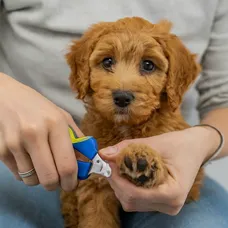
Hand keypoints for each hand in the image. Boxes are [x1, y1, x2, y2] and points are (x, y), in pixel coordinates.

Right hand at [0, 73, 82, 190]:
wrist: (5, 97)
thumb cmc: (39, 107)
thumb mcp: (63, 117)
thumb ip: (77, 140)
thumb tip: (87, 163)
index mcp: (55, 124)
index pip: (66, 165)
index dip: (72, 181)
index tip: (72, 184)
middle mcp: (34, 134)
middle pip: (49, 179)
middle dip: (57, 185)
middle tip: (59, 179)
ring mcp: (15, 144)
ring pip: (32, 181)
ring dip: (41, 179)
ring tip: (43, 164)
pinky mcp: (1, 151)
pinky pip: (18, 176)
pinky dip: (27, 173)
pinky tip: (29, 158)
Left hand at [100, 126, 219, 214]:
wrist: (195, 148)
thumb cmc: (179, 144)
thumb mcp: (154, 143)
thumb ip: (127, 149)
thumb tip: (102, 154)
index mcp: (173, 193)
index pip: (135, 194)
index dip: (117, 179)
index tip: (107, 164)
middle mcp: (170, 205)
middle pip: (130, 200)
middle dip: (116, 181)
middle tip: (109, 162)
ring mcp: (165, 206)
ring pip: (131, 202)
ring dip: (120, 184)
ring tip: (117, 166)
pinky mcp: (160, 202)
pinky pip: (136, 200)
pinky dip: (126, 187)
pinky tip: (126, 173)